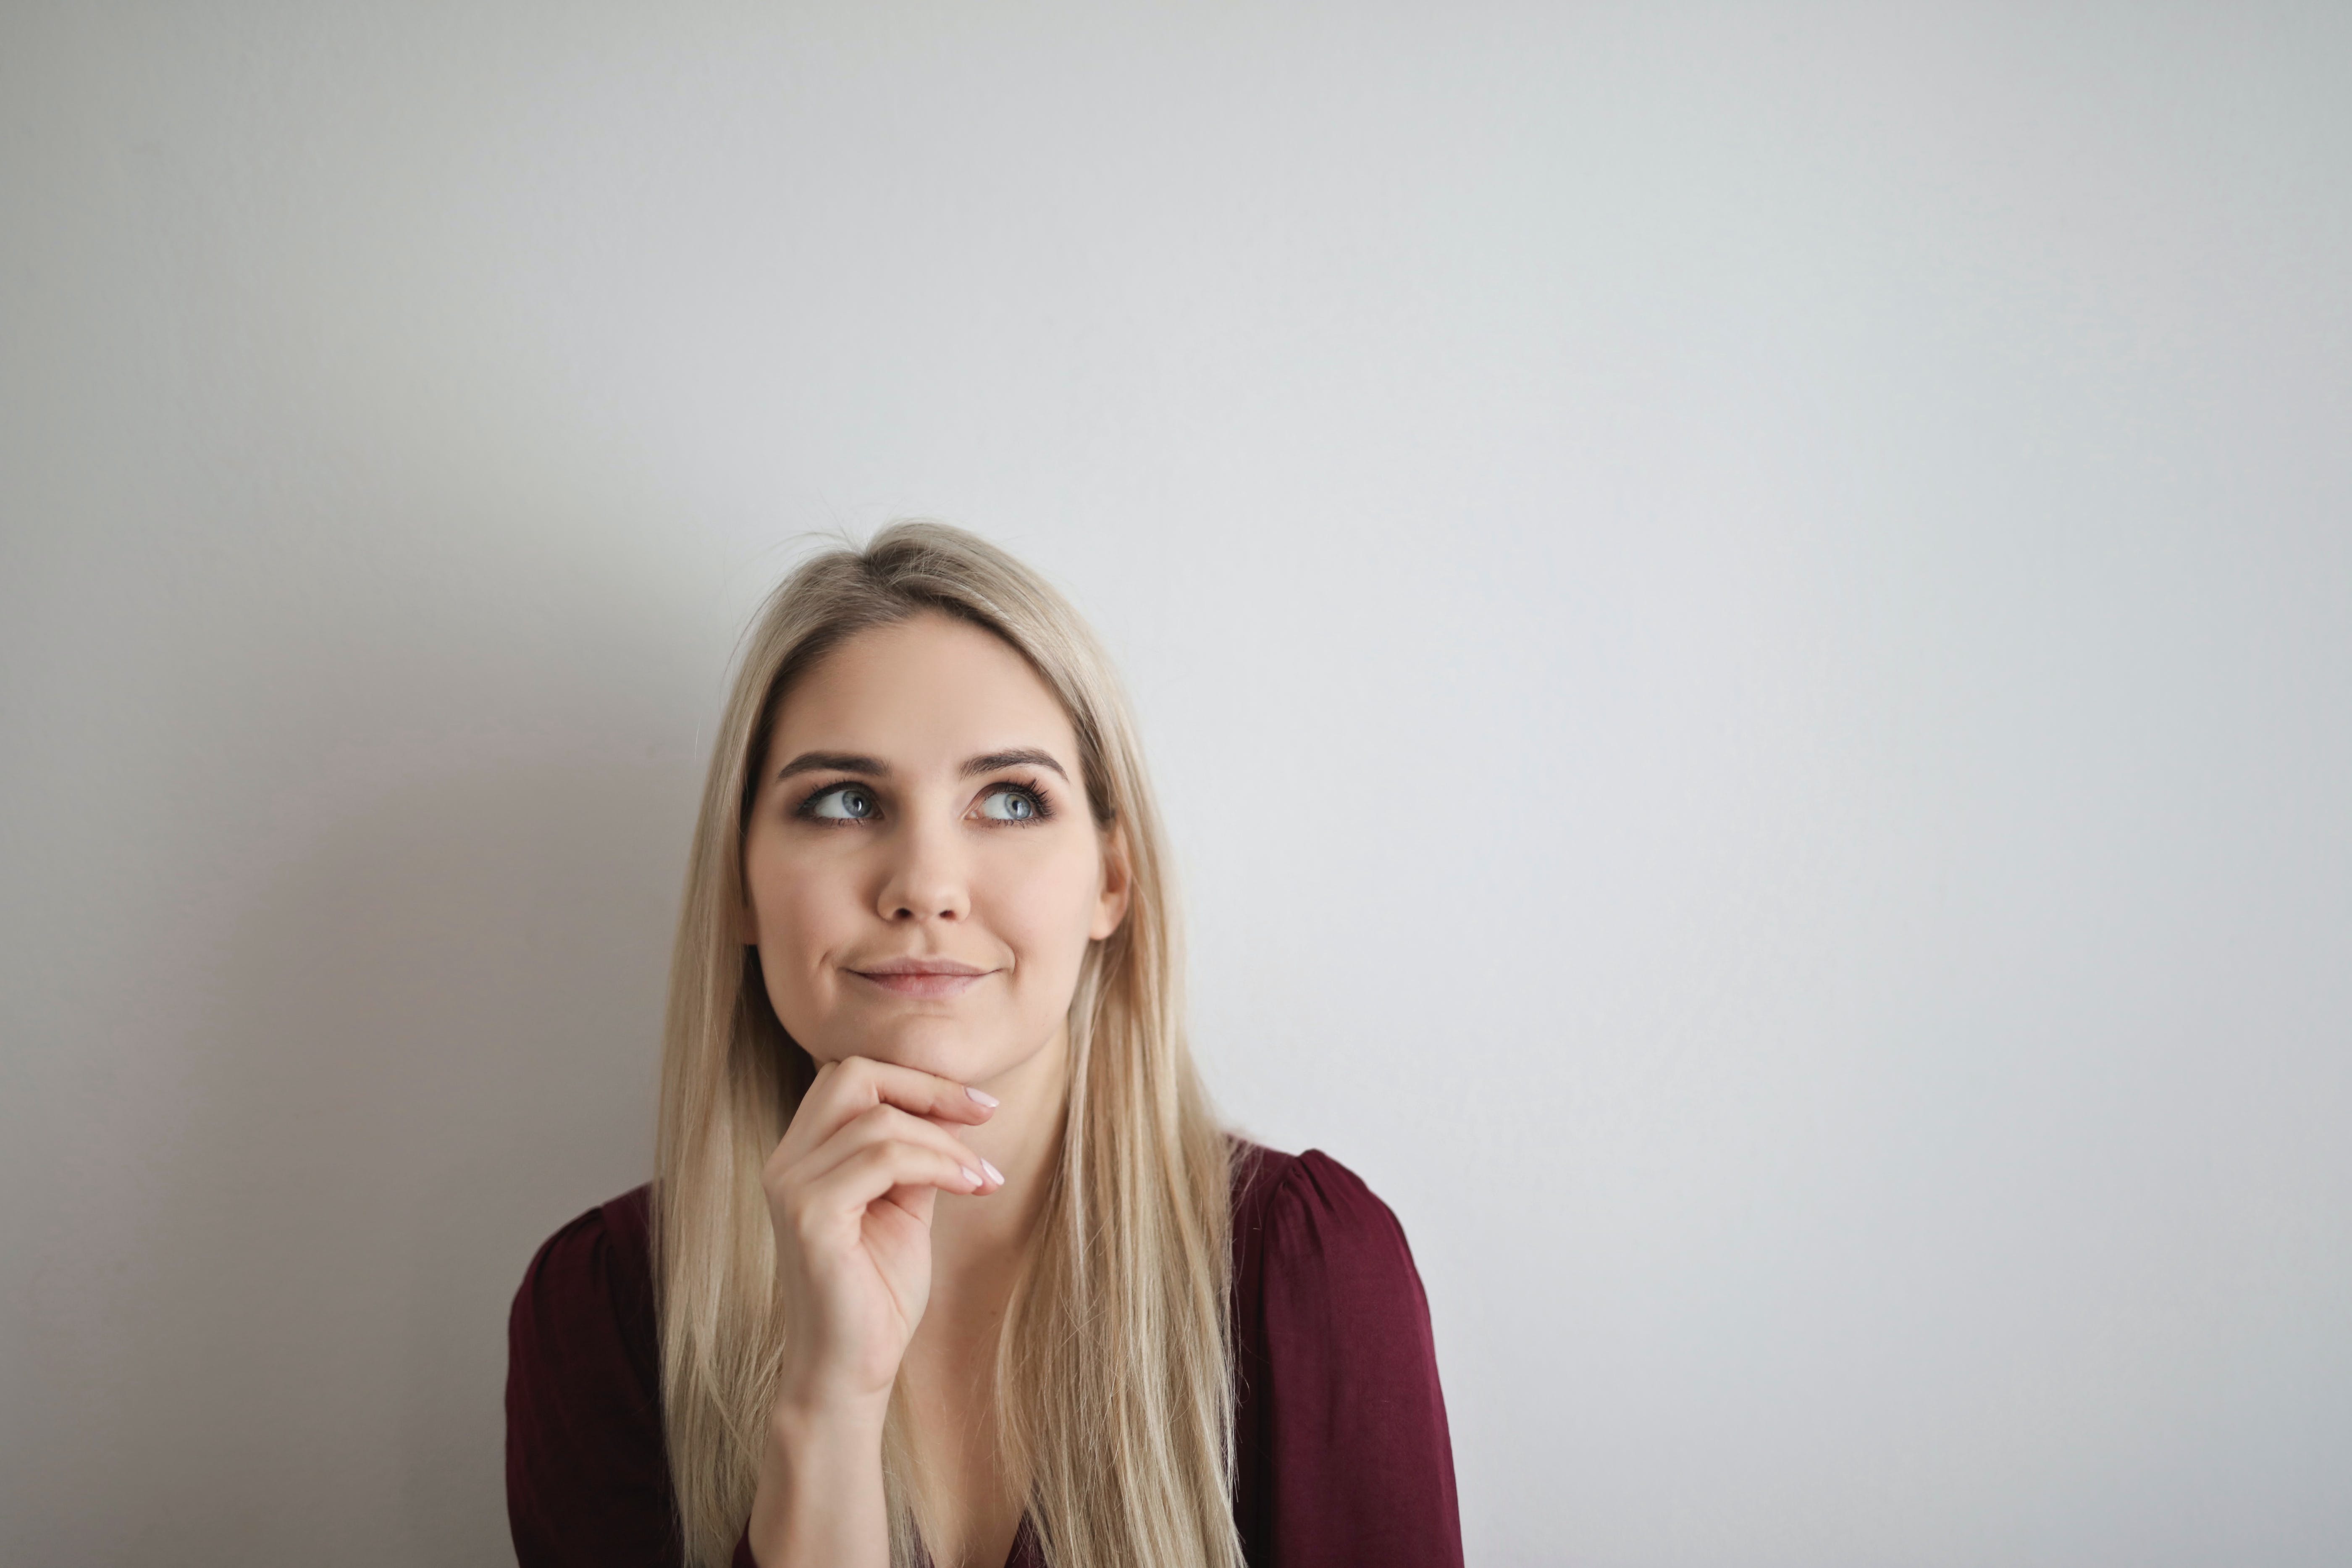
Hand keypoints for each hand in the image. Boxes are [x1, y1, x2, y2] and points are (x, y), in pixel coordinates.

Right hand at [762, 1056, 1003, 1420]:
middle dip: (928, 1087)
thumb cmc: (877, 1293)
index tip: (980, 1105)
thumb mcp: (905, 1206)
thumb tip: (957, 1108)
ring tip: (982, 1176)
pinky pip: (882, 1159)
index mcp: (803, 1155)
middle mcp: (786, 1163)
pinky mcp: (809, 1216)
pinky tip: (970, 1188)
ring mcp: (791, 1188)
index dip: (917, 1079)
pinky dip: (937, 1164)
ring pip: (879, 1121)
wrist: (850, 1370)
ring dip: (946, 1142)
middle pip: (853, 1075)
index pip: (852, 1077)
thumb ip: (917, 1155)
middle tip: (985, 1115)